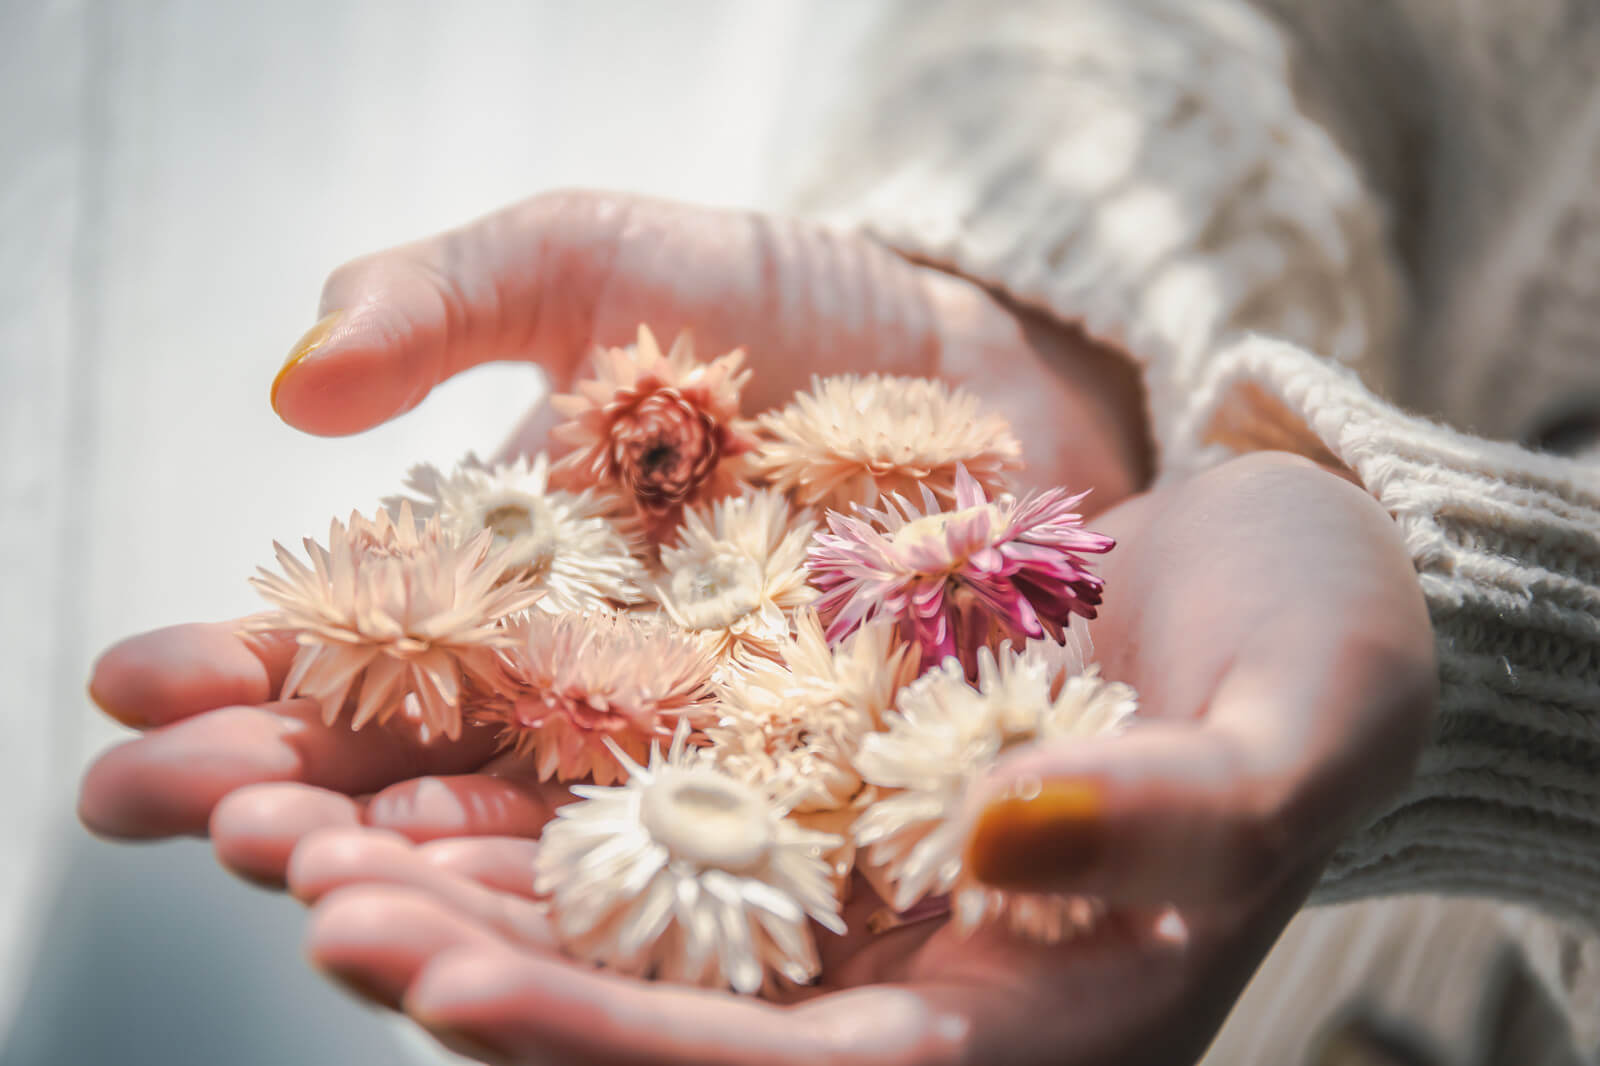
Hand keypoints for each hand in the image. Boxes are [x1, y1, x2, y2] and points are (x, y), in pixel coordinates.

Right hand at [79, 188, 1148, 881]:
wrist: (968, 355)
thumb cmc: (770, 300)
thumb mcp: (585, 260)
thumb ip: (442, 302)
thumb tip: (295, 385)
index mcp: (491, 576)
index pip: (342, 644)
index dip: (239, 673)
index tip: (131, 697)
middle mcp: (568, 690)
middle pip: (415, 768)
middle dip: (302, 798)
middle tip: (211, 820)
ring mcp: (681, 755)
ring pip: (533, 843)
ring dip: (430, 879)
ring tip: (331, 902)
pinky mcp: (801, 795)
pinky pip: (698, 862)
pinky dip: (612, 899)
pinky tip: (530, 931)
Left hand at [284, 451, 1436, 1064]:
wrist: (1293, 572)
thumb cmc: (1331, 647)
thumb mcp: (1299, 721)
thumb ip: (1180, 812)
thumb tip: (1012, 836)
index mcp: (1040, 1017)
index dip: (614, 1048)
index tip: (436, 985)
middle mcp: (924, 972)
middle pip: (674, 1017)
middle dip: (487, 973)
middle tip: (313, 900)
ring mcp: (858, 882)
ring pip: (633, 920)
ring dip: (472, 888)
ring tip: (302, 831)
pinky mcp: (819, 782)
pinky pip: (653, 810)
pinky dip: (536, 792)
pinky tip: (420, 751)